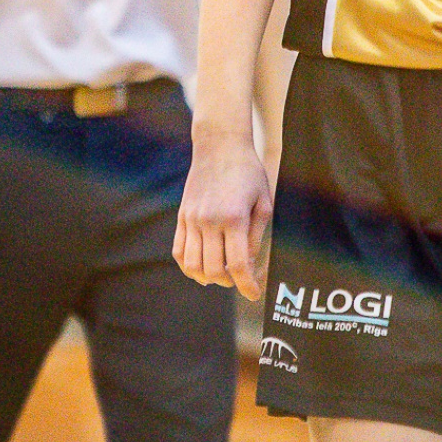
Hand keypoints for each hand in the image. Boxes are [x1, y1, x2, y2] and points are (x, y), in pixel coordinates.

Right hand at [174, 133, 273, 300]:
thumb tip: (249, 266)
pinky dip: (188, 266)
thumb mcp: (263, 202)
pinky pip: (178, 251)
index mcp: (234, 218)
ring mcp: (191, 219)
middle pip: (214, 270)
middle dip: (229, 282)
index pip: (238, 265)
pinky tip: (201, 267)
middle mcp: (209, 221)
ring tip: (221, 274)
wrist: (219, 146)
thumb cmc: (249, 173)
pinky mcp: (182, 216)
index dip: (247, 286)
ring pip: (192, 265)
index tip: (254, 294)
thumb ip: (255, 236)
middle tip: (240, 280)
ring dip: (207, 277)